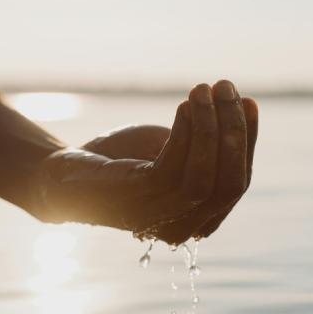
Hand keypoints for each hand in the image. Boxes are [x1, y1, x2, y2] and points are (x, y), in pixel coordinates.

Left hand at [29, 80, 258, 243]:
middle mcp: (184, 226)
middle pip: (230, 183)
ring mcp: (160, 216)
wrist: (63, 175)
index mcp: (199, 218)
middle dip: (234, 131)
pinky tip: (185, 105)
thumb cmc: (121, 161)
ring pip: (206, 176)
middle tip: (226, 87)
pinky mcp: (136, 199)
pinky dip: (185, 132)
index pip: (238, 182)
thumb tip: (240, 107)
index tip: (249, 101)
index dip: (248, 140)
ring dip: (210, 126)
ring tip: (203, 89)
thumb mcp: (172, 149)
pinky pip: (173, 166)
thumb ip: (205, 142)